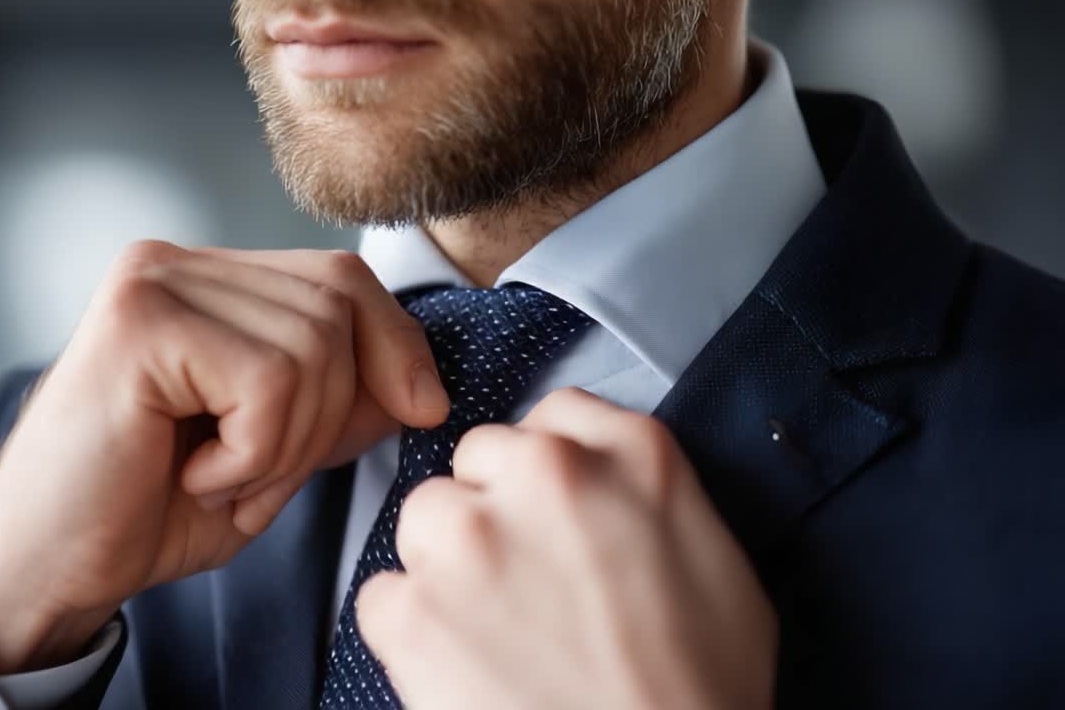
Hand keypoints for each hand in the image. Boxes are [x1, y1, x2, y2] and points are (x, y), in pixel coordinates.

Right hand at [0, 241, 449, 673]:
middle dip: (331, 413)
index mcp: (209, 282)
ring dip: (287, 445)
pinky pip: (269, 380)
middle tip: (257, 474)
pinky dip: (254, 453)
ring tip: (220, 477)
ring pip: (313, 345)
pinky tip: (195, 475)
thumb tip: (420, 384)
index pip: (341, 278)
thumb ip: (341, 403)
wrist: (50, 569)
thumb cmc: (155, 511)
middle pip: (338, 304)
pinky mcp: (139, 321)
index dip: (397, 344)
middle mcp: (178, 263)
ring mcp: (154, 282)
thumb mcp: (278, 453)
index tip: (422, 410)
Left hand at [358, 388, 775, 709]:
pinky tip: (463, 664)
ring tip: (494, 627)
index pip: (551, 417)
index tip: (549, 512)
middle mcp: (542, 475)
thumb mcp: (717, 557)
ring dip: (446, 562)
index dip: (544, 470)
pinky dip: (410, 629)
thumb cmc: (701, 688)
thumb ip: (647, 486)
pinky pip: (383, 595)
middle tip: (525, 580)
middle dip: (491, 510)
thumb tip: (597, 472)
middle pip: (476, 460)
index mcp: (630, 453)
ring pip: (424, 518)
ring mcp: (468, 540)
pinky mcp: (413, 611)